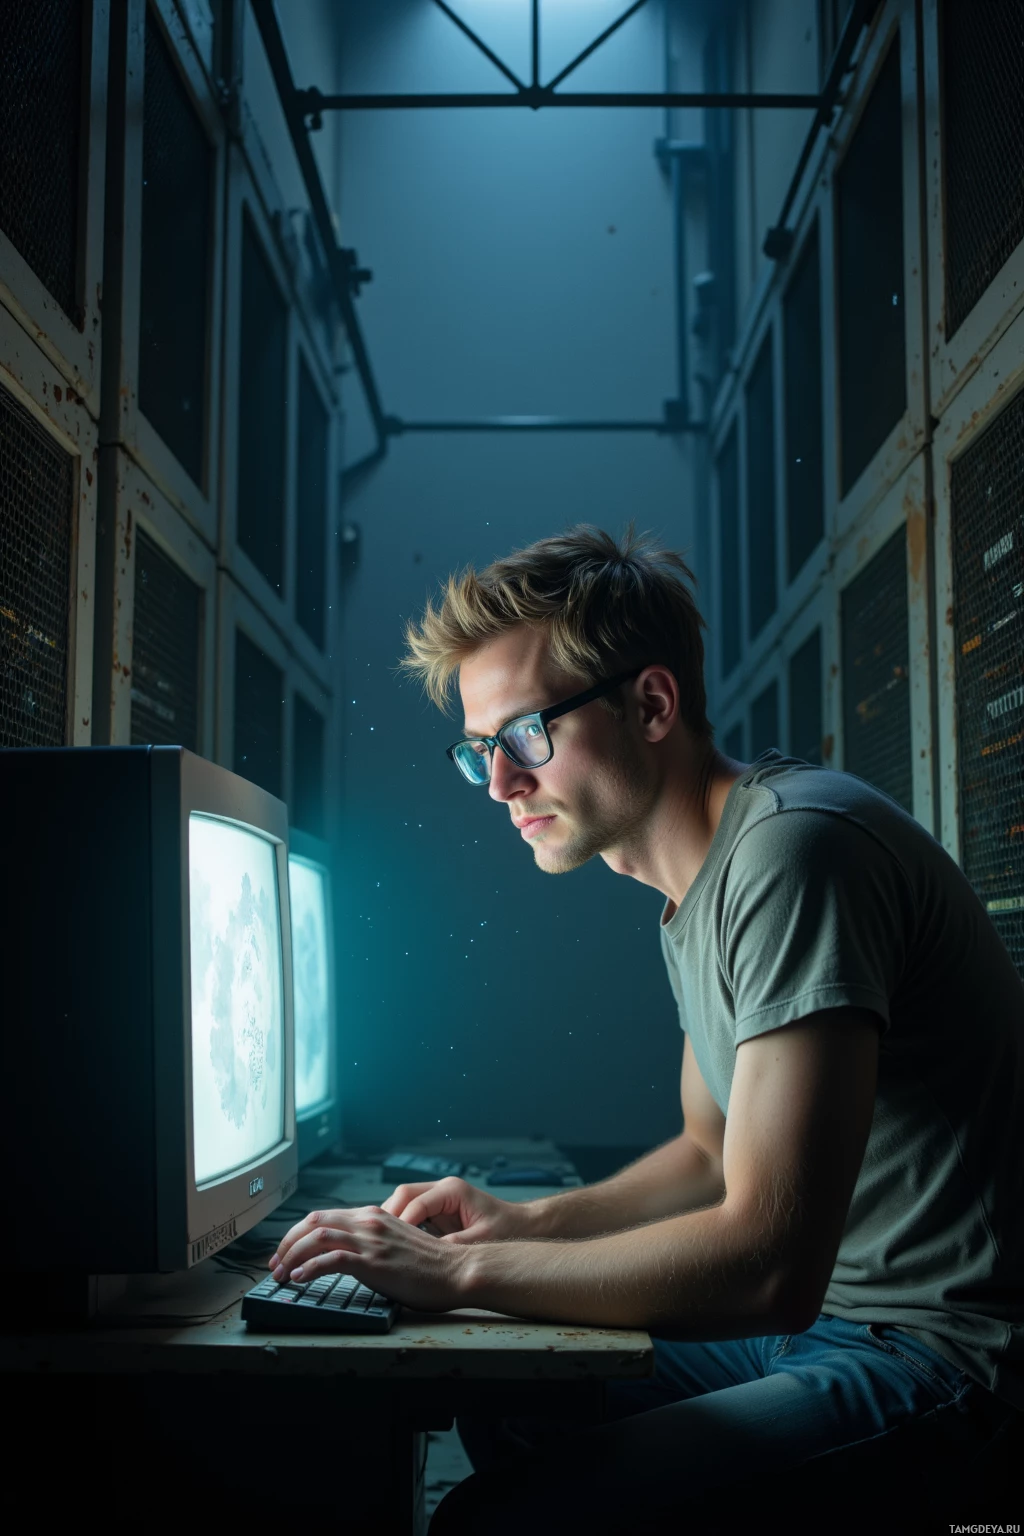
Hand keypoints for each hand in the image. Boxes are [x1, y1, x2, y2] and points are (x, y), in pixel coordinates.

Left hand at [269, 1205, 467, 1312]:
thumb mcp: (396, 1244)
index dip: (297, 1234)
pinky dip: (310, 1268)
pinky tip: (299, 1279)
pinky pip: (332, 1259)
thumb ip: (373, 1243)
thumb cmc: (431, 1265)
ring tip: (281, 1274)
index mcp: (373, 1216)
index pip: (323, 1217)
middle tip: (275, 1264)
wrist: (457, 1270)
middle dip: (287, 1242)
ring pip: (317, 1237)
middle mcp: (369, 1222)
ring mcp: (371, 1240)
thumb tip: (348, 1256)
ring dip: (292, 1256)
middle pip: (313, 1221)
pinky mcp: (374, 1261)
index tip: (286, 1253)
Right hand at [381, 1176, 528, 1242]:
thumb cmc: (507, 1229)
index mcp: (452, 1190)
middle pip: (404, 1194)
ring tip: (381, 1244)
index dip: (402, 1222)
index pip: (417, 1201)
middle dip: (389, 1216)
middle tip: (377, 1241)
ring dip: (391, 1221)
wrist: (522, 1225)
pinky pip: (411, 1214)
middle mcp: (442, 1189)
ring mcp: (437, 1198)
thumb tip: (427, 1257)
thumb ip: (454, 1246)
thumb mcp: (482, 1240)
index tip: (391, 1242)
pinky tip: (393, 1245)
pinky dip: (400, 1227)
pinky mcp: (436, 1210)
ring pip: (403, 1202)